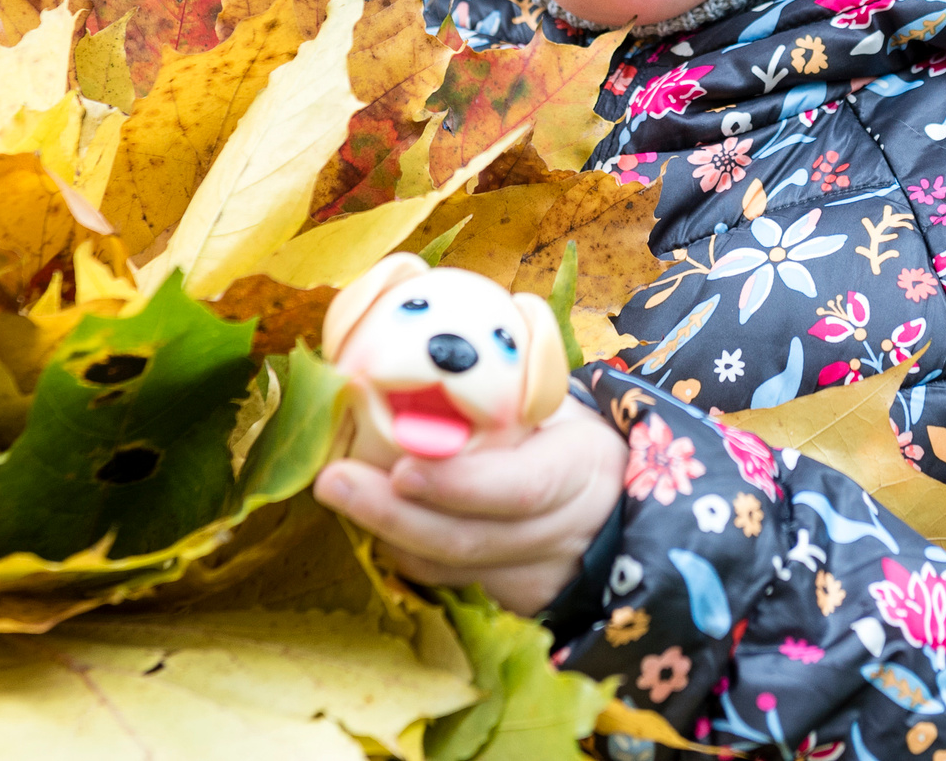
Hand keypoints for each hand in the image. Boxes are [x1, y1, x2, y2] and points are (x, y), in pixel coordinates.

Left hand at [313, 396, 627, 614]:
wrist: (611, 503)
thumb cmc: (568, 436)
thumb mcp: (555, 404)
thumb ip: (506, 388)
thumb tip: (422, 345)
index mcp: (579, 469)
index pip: (521, 487)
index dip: (460, 484)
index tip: (402, 467)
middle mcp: (560, 532)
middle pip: (471, 538)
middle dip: (395, 513)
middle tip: (334, 480)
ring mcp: (535, 575)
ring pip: (450, 567)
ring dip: (387, 533)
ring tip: (337, 493)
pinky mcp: (510, 601)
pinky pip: (447, 581)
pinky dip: (404, 552)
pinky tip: (367, 520)